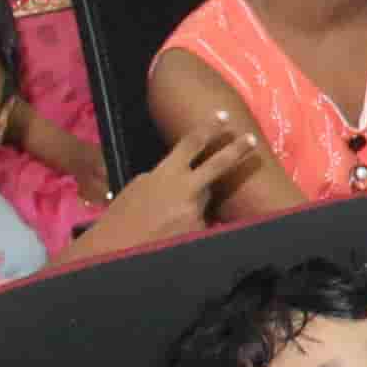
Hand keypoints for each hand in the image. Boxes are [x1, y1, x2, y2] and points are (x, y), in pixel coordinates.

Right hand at [97, 121, 259, 245]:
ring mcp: (194, 211)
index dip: (209, 128)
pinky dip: (188, 227)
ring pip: (203, 202)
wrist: (114, 250)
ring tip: (163, 222)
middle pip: (217, 164)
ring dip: (190, 208)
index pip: (191, 144)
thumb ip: (164, 178)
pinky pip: (200, 224)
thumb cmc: (120, 220)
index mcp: (164, 174)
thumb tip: (182, 176)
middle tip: (252, 139)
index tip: (223, 117)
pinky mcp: (199, 231)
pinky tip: (168, 235)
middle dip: (237, 149)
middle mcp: (184, 189)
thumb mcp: (138, 189)